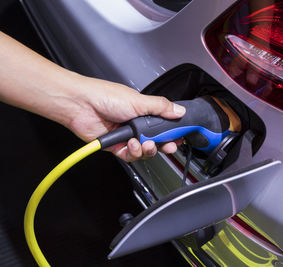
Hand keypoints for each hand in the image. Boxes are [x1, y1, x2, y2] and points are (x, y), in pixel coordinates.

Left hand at [66, 75, 185, 161]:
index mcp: (144, 111)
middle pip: (157, 140)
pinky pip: (130, 156)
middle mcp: (136, 124)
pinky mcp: (116, 146)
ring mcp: (126, 136)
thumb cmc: (104, 96)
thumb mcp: (139, 100)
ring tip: (145, 144)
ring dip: (148, 149)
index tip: (180, 136)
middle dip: (164, 144)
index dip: (173, 132)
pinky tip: (132, 145)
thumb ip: (161, 107)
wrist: (81, 105)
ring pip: (145, 150)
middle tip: (169, 145)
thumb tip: (179, 111)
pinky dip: (133, 152)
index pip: (164, 124)